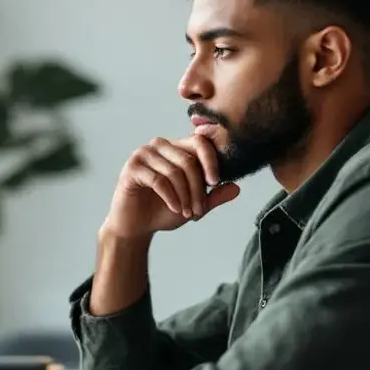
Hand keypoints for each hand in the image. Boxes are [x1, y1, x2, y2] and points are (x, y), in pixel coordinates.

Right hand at [102, 135, 239, 239]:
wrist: (135, 226)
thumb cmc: (162, 211)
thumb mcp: (193, 205)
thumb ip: (213, 196)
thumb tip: (237, 188)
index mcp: (175, 148)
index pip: (199, 142)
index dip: (211, 160)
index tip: (215, 182)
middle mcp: (159, 146)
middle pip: (188, 160)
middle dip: (198, 189)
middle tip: (199, 210)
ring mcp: (143, 154)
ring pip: (174, 171)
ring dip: (185, 196)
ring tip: (187, 213)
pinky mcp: (132, 167)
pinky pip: (158, 180)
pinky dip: (171, 197)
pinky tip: (175, 209)